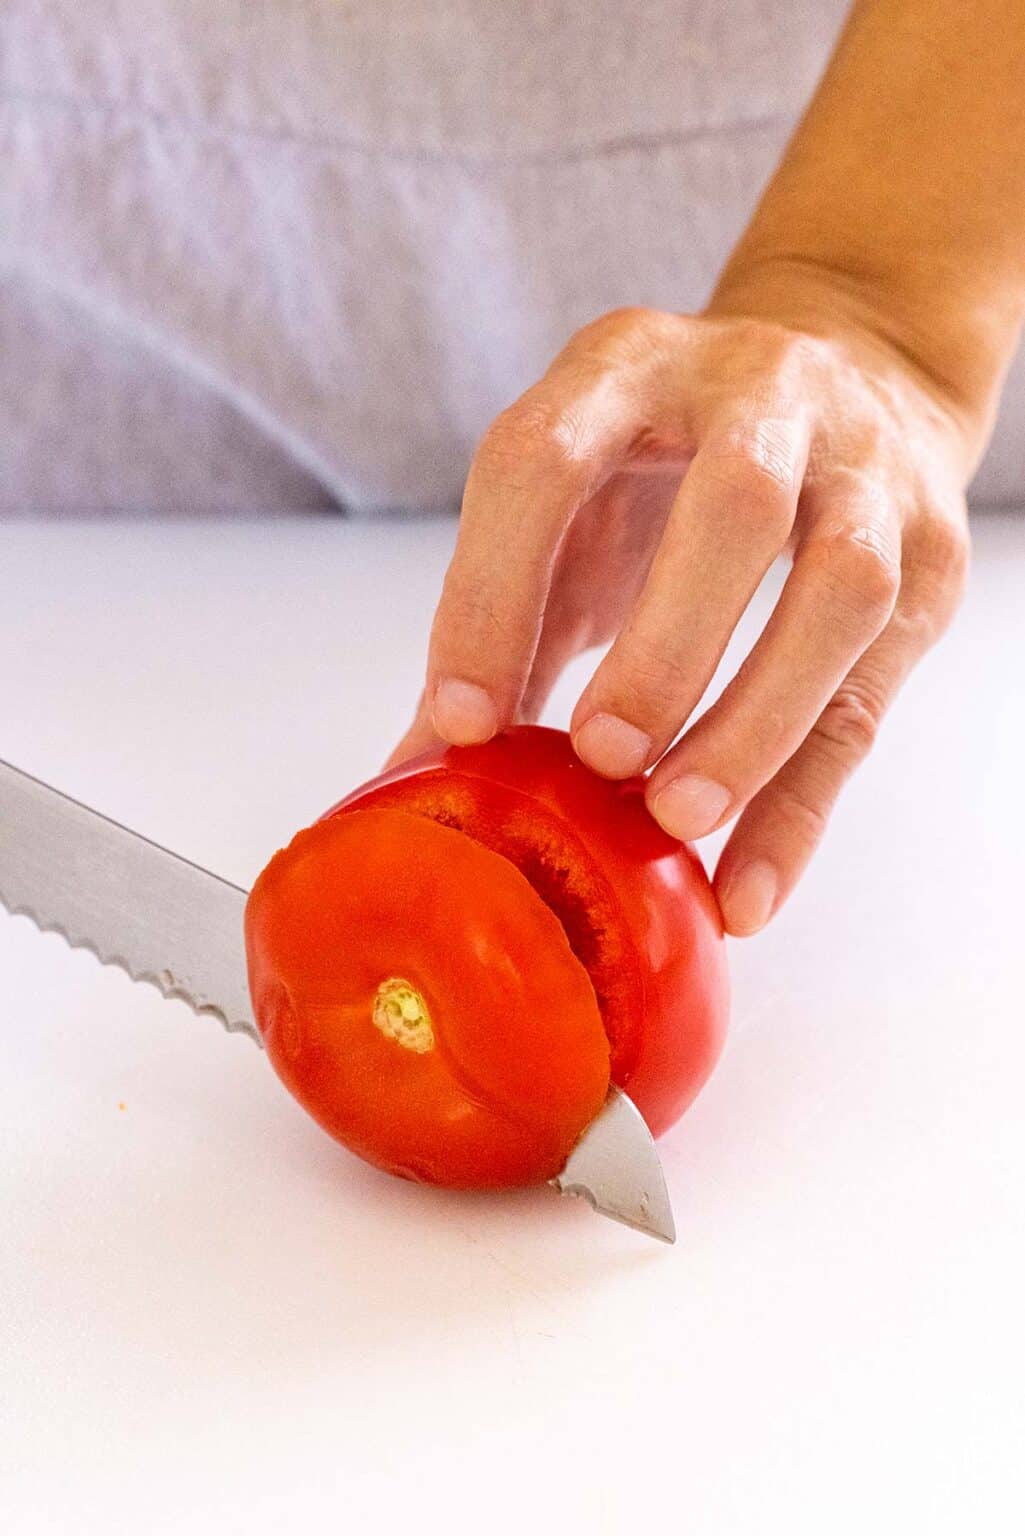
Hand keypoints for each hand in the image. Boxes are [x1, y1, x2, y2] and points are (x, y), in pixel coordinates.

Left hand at [390, 300, 972, 934]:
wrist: (854, 371)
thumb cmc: (673, 464)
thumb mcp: (573, 505)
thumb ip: (503, 624)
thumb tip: (412, 775)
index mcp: (630, 366)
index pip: (547, 461)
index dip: (496, 592)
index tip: (463, 724)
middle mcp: (761, 394)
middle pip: (733, 507)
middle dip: (663, 646)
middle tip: (600, 759)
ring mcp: (864, 470)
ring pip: (841, 591)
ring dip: (754, 720)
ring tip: (676, 817)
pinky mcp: (931, 555)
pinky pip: (871, 693)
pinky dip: (805, 803)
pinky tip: (746, 887)